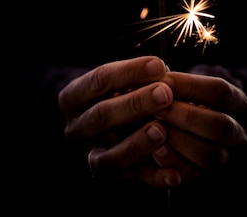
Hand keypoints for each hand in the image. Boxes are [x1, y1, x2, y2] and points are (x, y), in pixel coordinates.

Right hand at [57, 56, 182, 187]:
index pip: (98, 81)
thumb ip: (136, 77)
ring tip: (161, 131)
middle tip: (165, 94)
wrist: (111, 122)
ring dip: (137, 144)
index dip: (129, 72)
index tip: (158, 65)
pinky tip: (174, 175)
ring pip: (110, 156)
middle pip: (101, 116)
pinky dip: (155, 179)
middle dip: (135, 104)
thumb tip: (160, 70)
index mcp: (73, 98)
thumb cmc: (121, 92)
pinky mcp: (114, 178)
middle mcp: (76, 130)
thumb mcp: (121, 80)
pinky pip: (134, 181)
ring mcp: (92, 156)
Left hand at [153, 71, 246, 182]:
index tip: (164, 81)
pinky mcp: (204, 175)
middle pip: (220, 126)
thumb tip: (157, 77)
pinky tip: (155, 151)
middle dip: (186, 116)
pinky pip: (193, 175)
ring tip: (155, 128)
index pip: (220, 92)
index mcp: (241, 105)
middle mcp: (238, 134)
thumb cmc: (180, 97)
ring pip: (210, 155)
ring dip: (180, 141)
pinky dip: (172, 163)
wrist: (178, 123)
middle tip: (158, 108)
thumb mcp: (184, 86)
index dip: (190, 86)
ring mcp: (225, 157)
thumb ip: (174, 83)